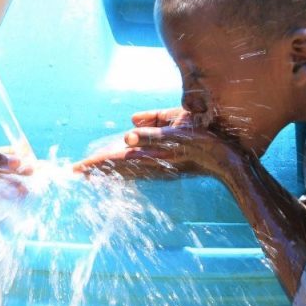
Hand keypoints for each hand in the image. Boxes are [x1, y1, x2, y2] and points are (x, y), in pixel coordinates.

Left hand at [73, 108, 237, 179]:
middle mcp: (152, 166)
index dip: (94, 164)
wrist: (230, 164)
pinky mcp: (167, 165)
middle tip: (77, 171)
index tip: (75, 169)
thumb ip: (153, 134)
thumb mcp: (179, 134)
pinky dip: (126, 165)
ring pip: (127, 168)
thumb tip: (127, 134)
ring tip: (94, 168)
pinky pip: (140, 166)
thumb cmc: (206, 145)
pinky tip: (125, 162)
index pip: (115, 161)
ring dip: (110, 167)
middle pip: (117, 167)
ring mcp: (160, 167)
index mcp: (152, 158)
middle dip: (97, 168)